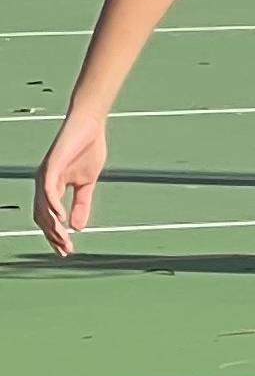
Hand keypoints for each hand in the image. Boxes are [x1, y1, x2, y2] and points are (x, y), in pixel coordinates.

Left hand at [30, 111, 104, 253]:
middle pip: (43, 217)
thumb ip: (81, 204)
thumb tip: (77, 227)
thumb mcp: (88, 183)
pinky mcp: (51, 166)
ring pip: (44, 207)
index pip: (48, 217)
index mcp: (51, 187)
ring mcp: (45, 175)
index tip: (66, 250)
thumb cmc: (87, 149)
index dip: (55, 235)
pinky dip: (53, 206)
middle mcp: (43, 183)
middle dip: (53, 236)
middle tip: (66, 251)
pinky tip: (61, 219)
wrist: (89, 124)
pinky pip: (48, 191)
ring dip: (53, 226)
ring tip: (64, 240)